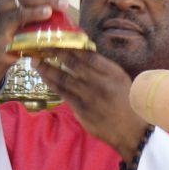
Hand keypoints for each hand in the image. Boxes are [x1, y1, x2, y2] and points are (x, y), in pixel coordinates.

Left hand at [35, 49, 150, 162]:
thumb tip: (81, 53)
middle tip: (41, 46)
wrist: (132, 129)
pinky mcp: (81, 110)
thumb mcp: (120, 79)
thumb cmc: (127, 101)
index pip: (87, 54)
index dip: (70, 46)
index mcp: (112, 72)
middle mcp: (99, 82)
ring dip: (47, 69)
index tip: (57, 40)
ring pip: (63, 79)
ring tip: (36, 62)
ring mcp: (89, 97)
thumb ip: (102, 67)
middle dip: (54, 53)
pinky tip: (44, 78)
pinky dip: (52, 84)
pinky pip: (63, 94)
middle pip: (73, 64)